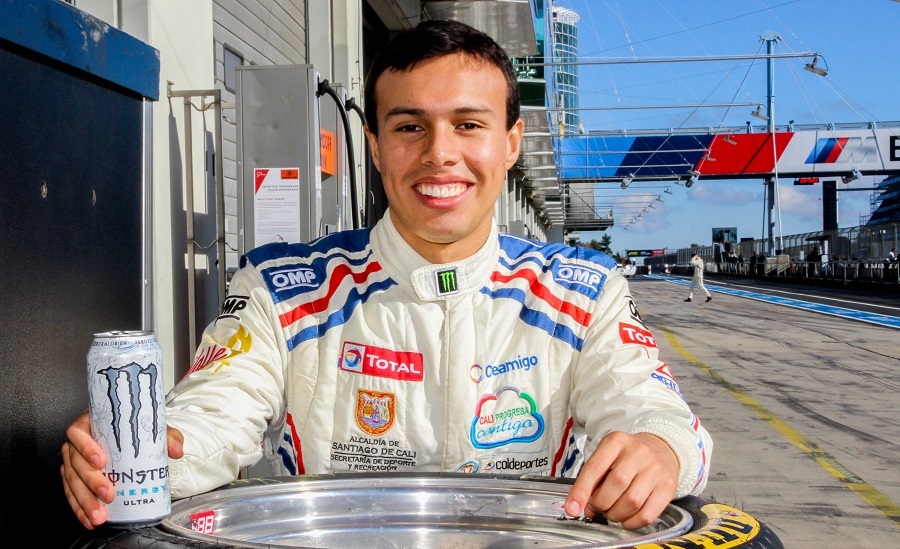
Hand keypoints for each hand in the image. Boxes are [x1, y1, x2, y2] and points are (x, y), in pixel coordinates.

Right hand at [60, 411, 183, 529]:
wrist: (131, 436)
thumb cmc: (136, 429)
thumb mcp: (152, 428)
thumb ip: (167, 436)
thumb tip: (176, 450)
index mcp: (90, 423)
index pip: (78, 432)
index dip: (86, 447)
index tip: (101, 462)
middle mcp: (77, 442)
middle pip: (75, 462)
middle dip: (90, 482)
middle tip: (108, 494)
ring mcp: (73, 461)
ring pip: (72, 482)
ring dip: (84, 501)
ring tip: (99, 516)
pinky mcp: (74, 478)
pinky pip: (72, 494)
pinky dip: (80, 509)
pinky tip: (90, 520)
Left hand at [564, 431, 678, 529]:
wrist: (662, 449)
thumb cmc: (628, 456)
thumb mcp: (607, 456)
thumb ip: (593, 479)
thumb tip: (583, 507)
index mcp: (616, 441)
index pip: (595, 467)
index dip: (581, 491)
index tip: (572, 508)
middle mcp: (638, 453)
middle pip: (615, 484)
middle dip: (601, 503)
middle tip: (598, 507)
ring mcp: (655, 469)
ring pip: (632, 501)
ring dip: (616, 514)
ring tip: (612, 512)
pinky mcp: (668, 487)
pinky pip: (648, 514)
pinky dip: (632, 523)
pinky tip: (626, 519)